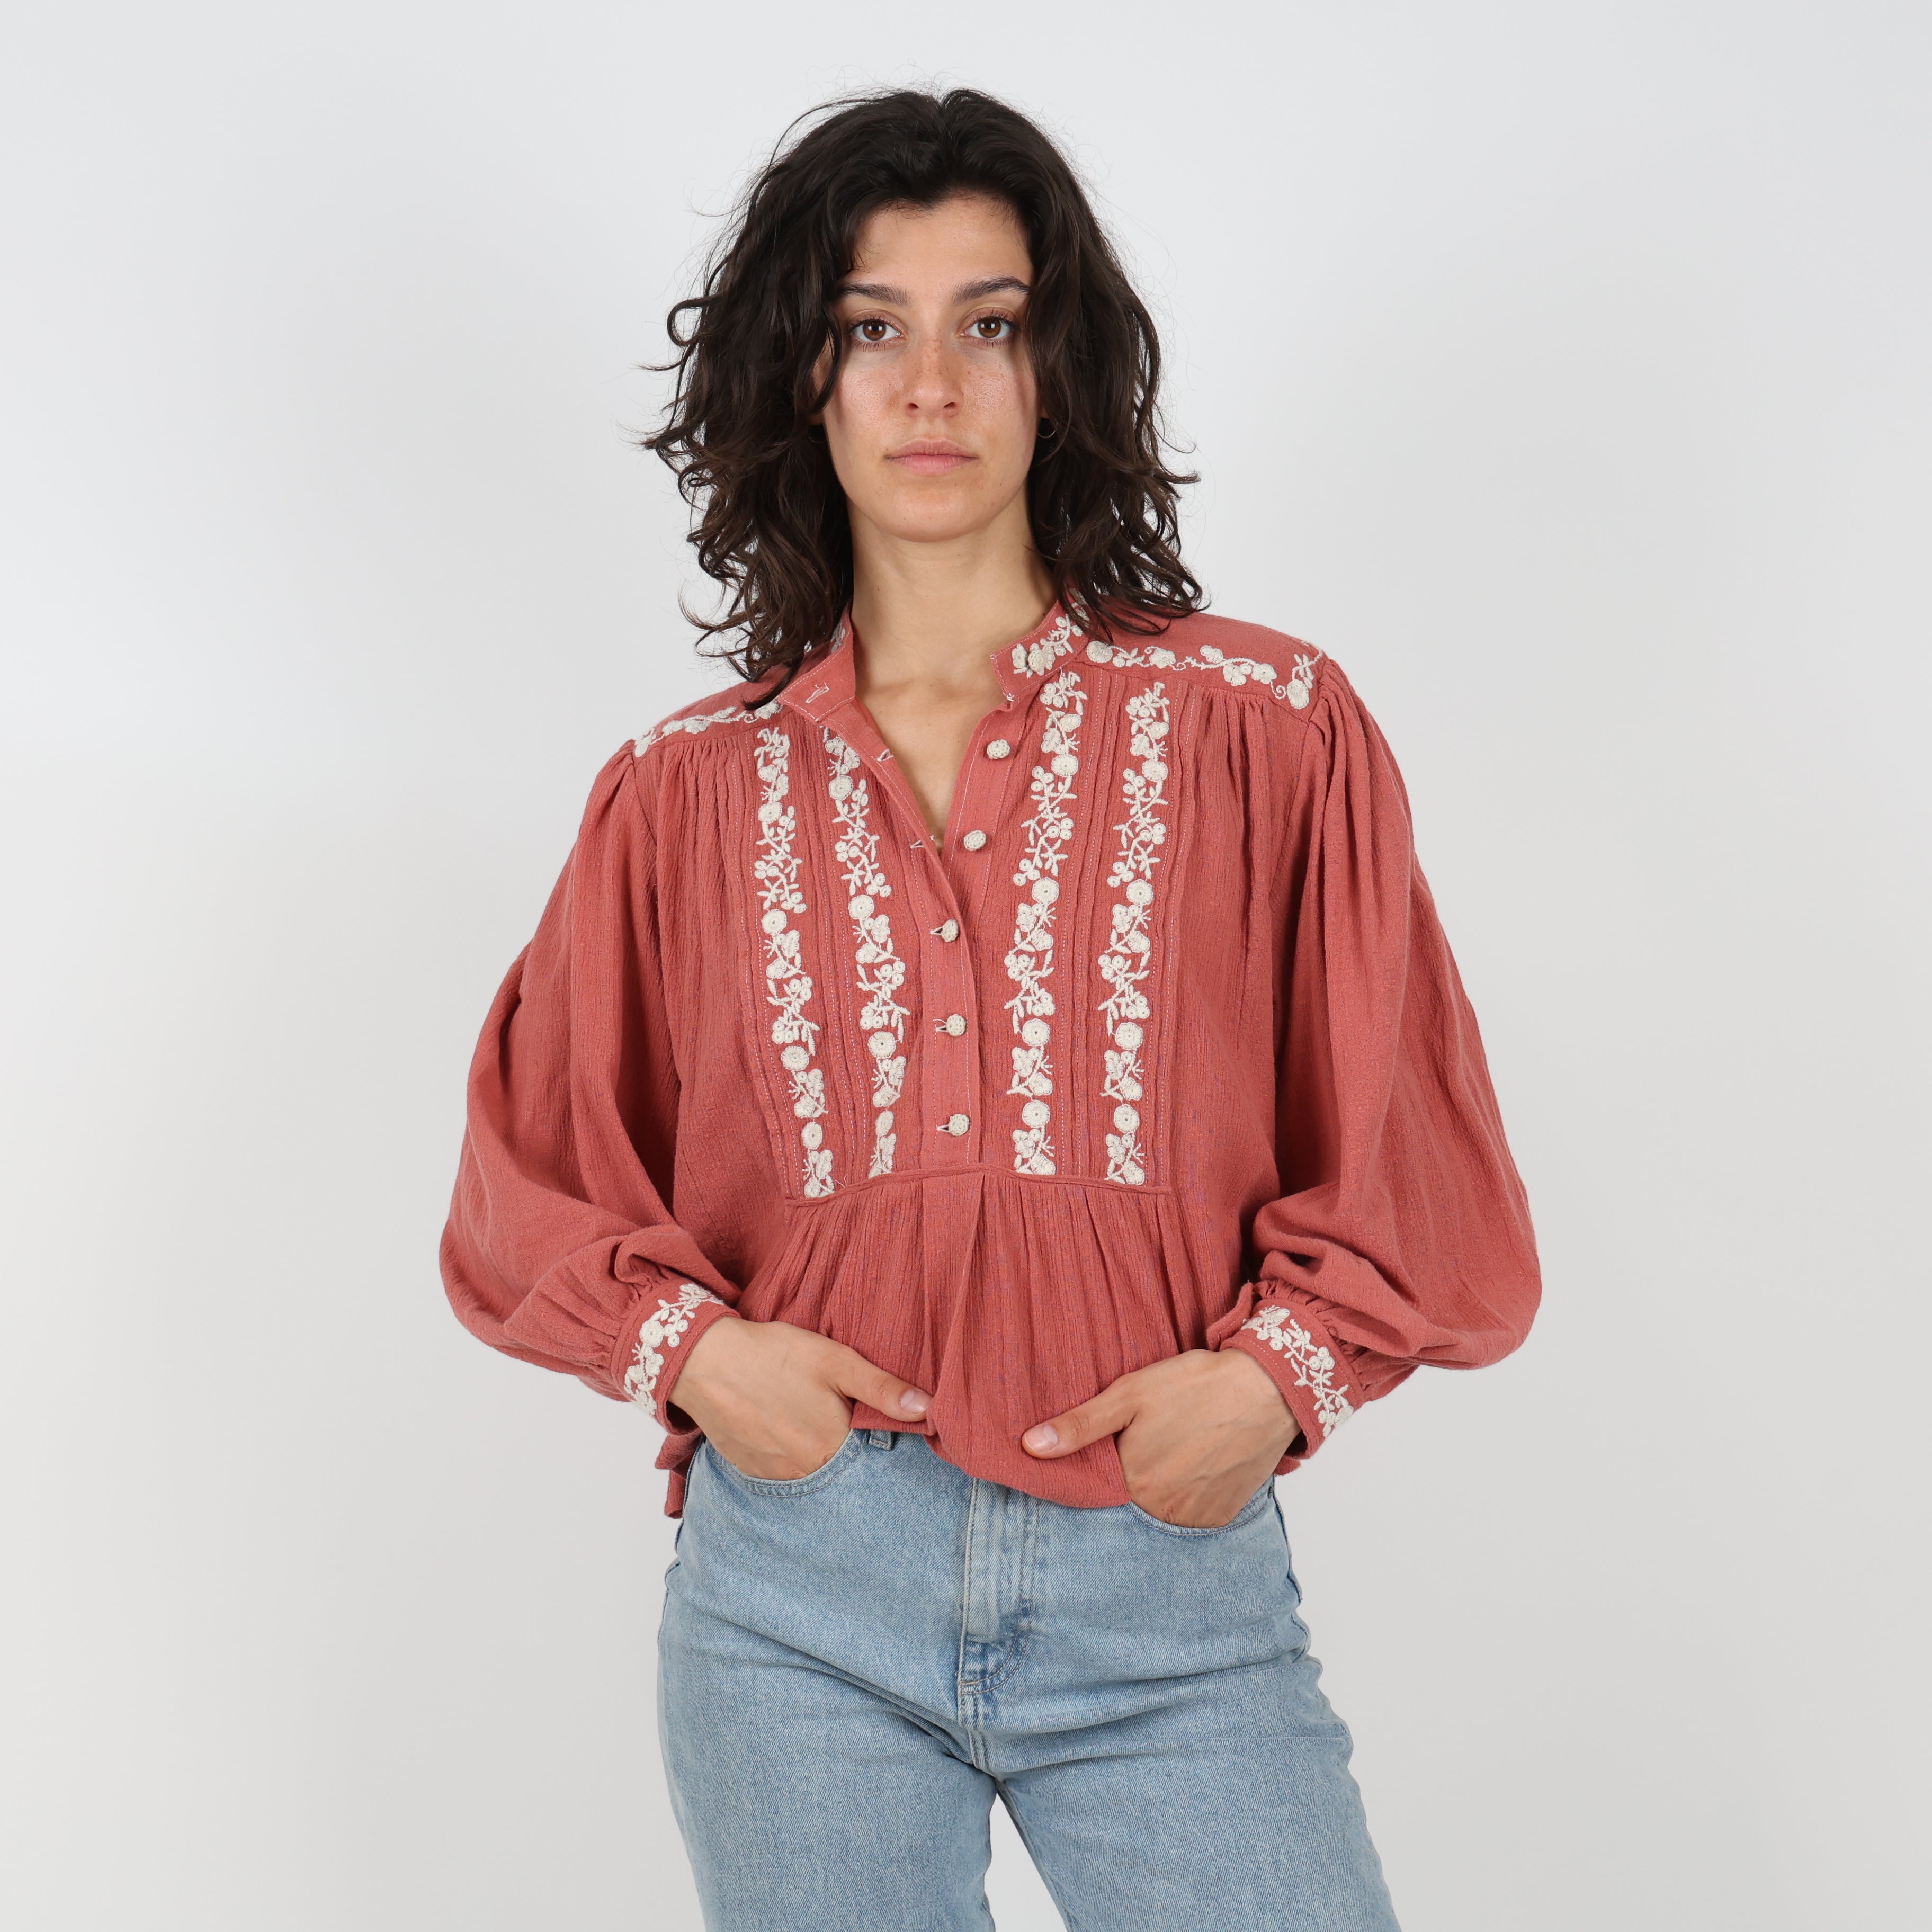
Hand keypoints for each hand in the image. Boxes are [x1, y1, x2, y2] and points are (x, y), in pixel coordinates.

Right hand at [670, 1316, 931, 1480]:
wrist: (703, 1360)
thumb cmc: (773, 1355)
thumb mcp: (835, 1361)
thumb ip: (882, 1389)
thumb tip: (928, 1410)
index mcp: (831, 1449)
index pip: (870, 1461)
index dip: (874, 1443)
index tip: (871, 1425)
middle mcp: (803, 1474)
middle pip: (839, 1470)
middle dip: (845, 1451)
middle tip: (834, 1418)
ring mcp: (772, 1476)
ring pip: (809, 1474)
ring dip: (815, 1455)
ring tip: (806, 1421)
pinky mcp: (748, 1471)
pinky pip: (779, 1473)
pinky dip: (786, 1456)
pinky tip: (782, 1427)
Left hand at [1020, 1349, 1301, 1527]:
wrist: (1268, 1388)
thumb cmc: (1195, 1386)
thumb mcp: (1129, 1394)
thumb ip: (1080, 1425)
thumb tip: (1030, 1446)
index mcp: (1134, 1484)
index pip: (1097, 1490)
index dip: (1098, 1468)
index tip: (1108, 1448)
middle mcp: (1164, 1512)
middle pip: (1131, 1501)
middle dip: (1131, 1477)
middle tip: (1148, 1443)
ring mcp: (1197, 1518)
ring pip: (1161, 1509)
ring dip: (1160, 1488)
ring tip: (1173, 1449)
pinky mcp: (1224, 1514)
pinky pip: (1193, 1514)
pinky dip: (1189, 1495)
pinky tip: (1195, 1462)